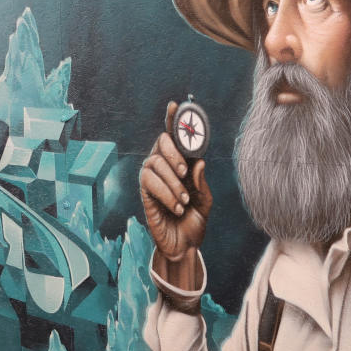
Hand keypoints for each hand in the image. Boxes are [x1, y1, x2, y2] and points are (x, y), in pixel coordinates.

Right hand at [140, 102, 212, 280]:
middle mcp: (165, 168)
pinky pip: (150, 183)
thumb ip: (202, 182)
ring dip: (172, 181)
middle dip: (173, 153)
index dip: (174, 120)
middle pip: (161, 142)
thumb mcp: (205, 201)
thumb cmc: (195, 221)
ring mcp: (153, 180)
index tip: (176, 104)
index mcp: (182, 165)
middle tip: (185, 171)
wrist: (185, 246)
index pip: (176, 138)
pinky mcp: (145, 195)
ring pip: (154, 163)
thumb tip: (200, 162)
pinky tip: (177, 206)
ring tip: (184, 200)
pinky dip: (166, 193)